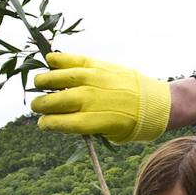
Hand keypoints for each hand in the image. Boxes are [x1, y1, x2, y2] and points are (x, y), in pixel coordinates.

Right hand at [31, 53, 170, 141]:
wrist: (159, 104)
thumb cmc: (136, 125)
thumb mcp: (112, 135)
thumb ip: (90, 128)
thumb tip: (67, 120)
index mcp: (96, 120)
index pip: (62, 122)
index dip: (48, 123)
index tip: (42, 123)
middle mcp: (93, 99)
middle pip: (58, 101)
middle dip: (42, 104)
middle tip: (36, 105)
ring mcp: (97, 79)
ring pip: (62, 77)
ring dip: (46, 79)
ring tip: (38, 82)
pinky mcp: (102, 65)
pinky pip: (76, 60)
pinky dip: (61, 59)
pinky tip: (49, 60)